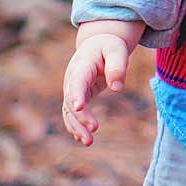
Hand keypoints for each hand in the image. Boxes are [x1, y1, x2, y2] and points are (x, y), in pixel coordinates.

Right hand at [61, 28, 134, 146]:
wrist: (97, 44)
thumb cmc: (109, 46)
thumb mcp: (117, 50)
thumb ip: (117, 66)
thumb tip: (117, 87)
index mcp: (82, 65)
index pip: (77, 81)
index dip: (76, 94)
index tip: (79, 106)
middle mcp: (72, 78)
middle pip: (71, 99)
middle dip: (80, 116)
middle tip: (94, 129)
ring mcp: (72, 88)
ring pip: (69, 110)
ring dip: (76, 126)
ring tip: (88, 142)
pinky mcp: (76, 96)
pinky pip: (71, 113)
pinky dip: (75, 126)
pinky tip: (82, 139)